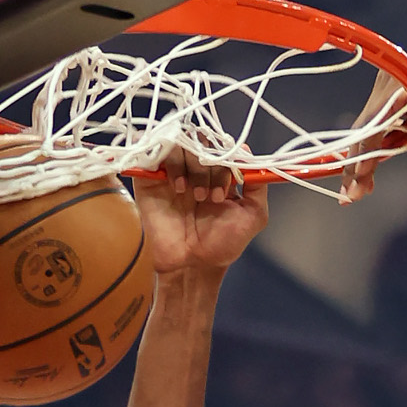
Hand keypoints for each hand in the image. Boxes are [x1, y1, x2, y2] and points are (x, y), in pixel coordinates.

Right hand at [130, 148, 269, 278]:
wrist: (192, 266)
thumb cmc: (221, 245)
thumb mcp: (253, 215)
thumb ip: (257, 185)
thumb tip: (246, 150)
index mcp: (217, 172)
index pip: (222, 146)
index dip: (226, 162)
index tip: (227, 192)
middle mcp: (194, 167)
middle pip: (200, 140)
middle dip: (208, 167)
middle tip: (209, 197)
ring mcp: (170, 169)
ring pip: (180, 142)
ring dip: (190, 167)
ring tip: (192, 195)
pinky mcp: (149, 175)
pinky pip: (154, 148)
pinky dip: (169, 162)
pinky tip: (176, 187)